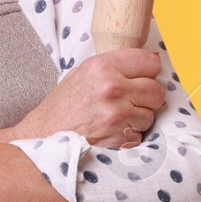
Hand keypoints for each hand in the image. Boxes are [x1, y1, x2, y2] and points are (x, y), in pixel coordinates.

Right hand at [13, 48, 165, 147]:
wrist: (43, 138)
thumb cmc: (62, 107)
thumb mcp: (82, 74)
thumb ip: (115, 67)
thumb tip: (151, 62)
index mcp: (102, 66)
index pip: (150, 62)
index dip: (148, 72)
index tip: (142, 78)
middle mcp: (112, 88)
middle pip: (157, 91)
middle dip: (147, 98)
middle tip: (129, 102)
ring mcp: (118, 115)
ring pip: (150, 116)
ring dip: (138, 120)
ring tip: (114, 120)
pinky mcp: (120, 139)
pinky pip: (140, 136)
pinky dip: (129, 137)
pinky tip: (111, 134)